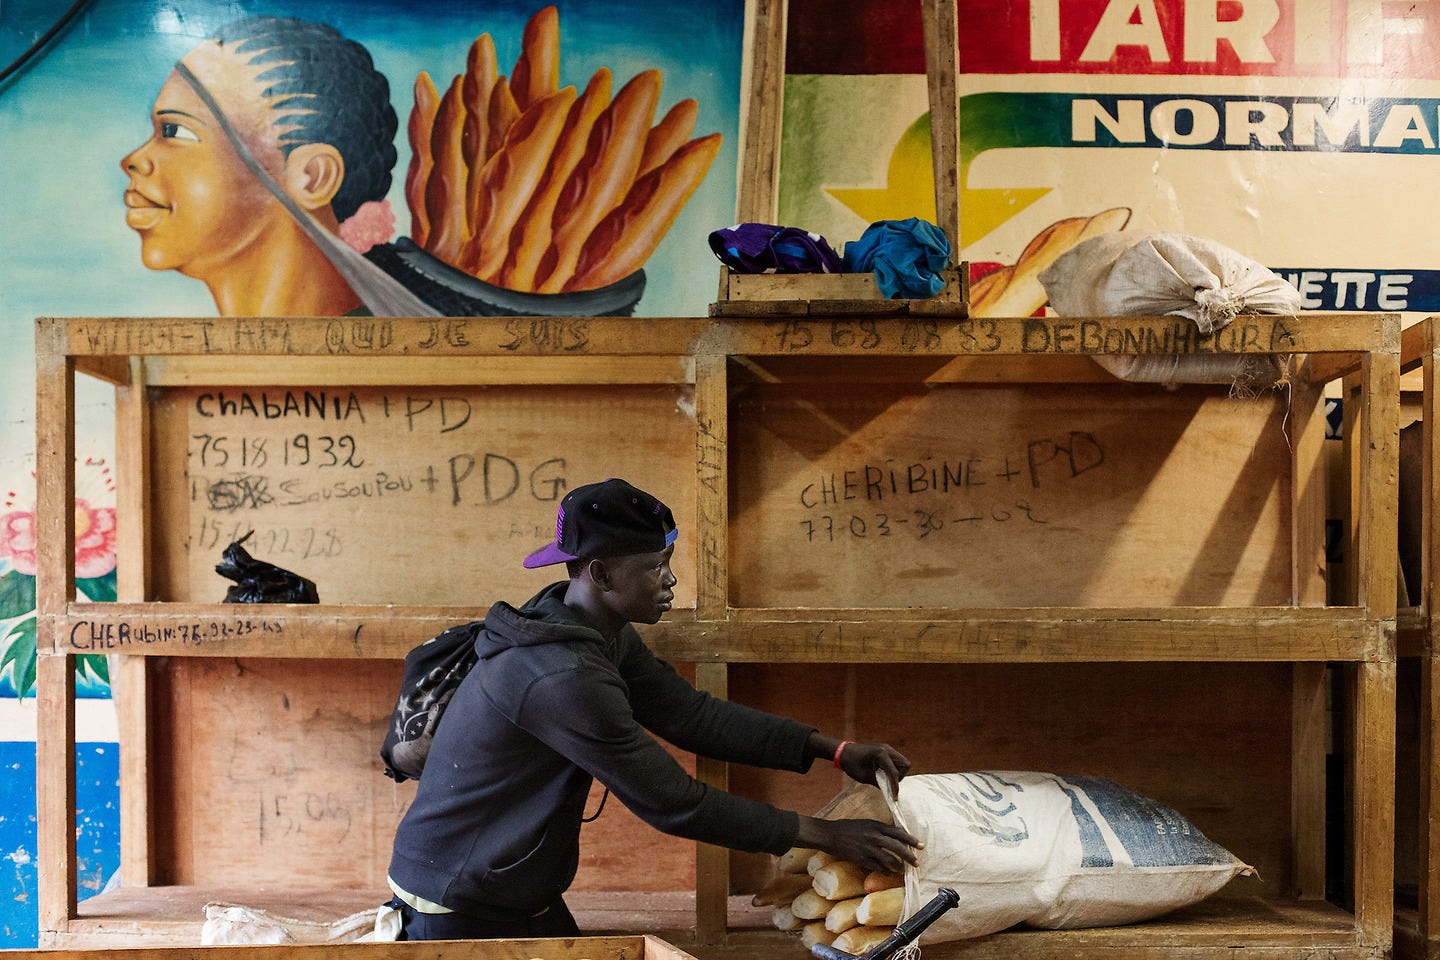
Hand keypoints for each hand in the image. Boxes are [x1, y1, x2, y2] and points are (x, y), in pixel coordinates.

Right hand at [795, 815, 921, 874]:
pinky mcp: (861, 858)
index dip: (911, 839)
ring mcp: (867, 848)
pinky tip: (888, 873)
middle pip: (897, 847)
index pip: (898, 832)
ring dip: (898, 867)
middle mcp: (874, 836)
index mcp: (876, 825)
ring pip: (888, 859)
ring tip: (902, 871)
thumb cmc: (847, 827)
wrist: (830, 834)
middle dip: (909, 856)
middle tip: (917, 863)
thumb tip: (894, 835)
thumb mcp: (865, 823)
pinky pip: (876, 867)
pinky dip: (884, 871)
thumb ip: (879, 829)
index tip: (921, 845)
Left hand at [837, 741, 910, 791]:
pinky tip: (883, 773)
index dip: (895, 786)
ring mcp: (887, 749)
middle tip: (888, 783)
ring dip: (897, 772)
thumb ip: (878, 783)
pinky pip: (896, 761)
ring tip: (884, 778)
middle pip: (905, 764)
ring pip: (902, 763)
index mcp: (881, 754)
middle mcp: (887, 749)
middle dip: (899, 776)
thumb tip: (889, 791)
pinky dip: (893, 769)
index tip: (894, 797)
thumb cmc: (851, 763)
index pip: (894, 772)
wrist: (844, 752)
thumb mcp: (864, 777)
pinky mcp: (886, 751)